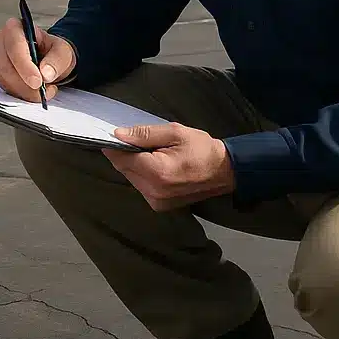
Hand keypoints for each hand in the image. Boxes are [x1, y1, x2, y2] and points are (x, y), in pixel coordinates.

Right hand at [0, 17, 74, 101]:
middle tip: (43, 91)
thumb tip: (45, 72)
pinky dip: (19, 93)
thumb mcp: (62, 52)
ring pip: (3, 79)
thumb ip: (56, 60)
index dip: (24, 66)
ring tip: (41, 91)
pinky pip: (3, 86)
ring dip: (23, 91)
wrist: (48, 59)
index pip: (14, 46)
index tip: (37, 81)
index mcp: (16, 27)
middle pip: (6, 66)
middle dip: (25, 84)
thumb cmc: (52, 50)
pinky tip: (32, 92)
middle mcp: (2, 39)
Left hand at [102, 122, 235, 210]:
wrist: (224, 172)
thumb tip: (118, 135)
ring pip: (131, 178)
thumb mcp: (175, 133)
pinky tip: (157, 166)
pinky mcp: (159, 206)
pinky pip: (141, 186)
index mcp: (157, 172)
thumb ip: (144, 134)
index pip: (121, 159)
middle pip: (124, 169)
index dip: (114, 146)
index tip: (114, 135)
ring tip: (154, 154)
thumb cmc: (202, 149)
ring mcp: (156, 201)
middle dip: (126, 154)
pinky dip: (143, 175)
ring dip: (134, 165)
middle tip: (140, 141)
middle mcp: (153, 191)